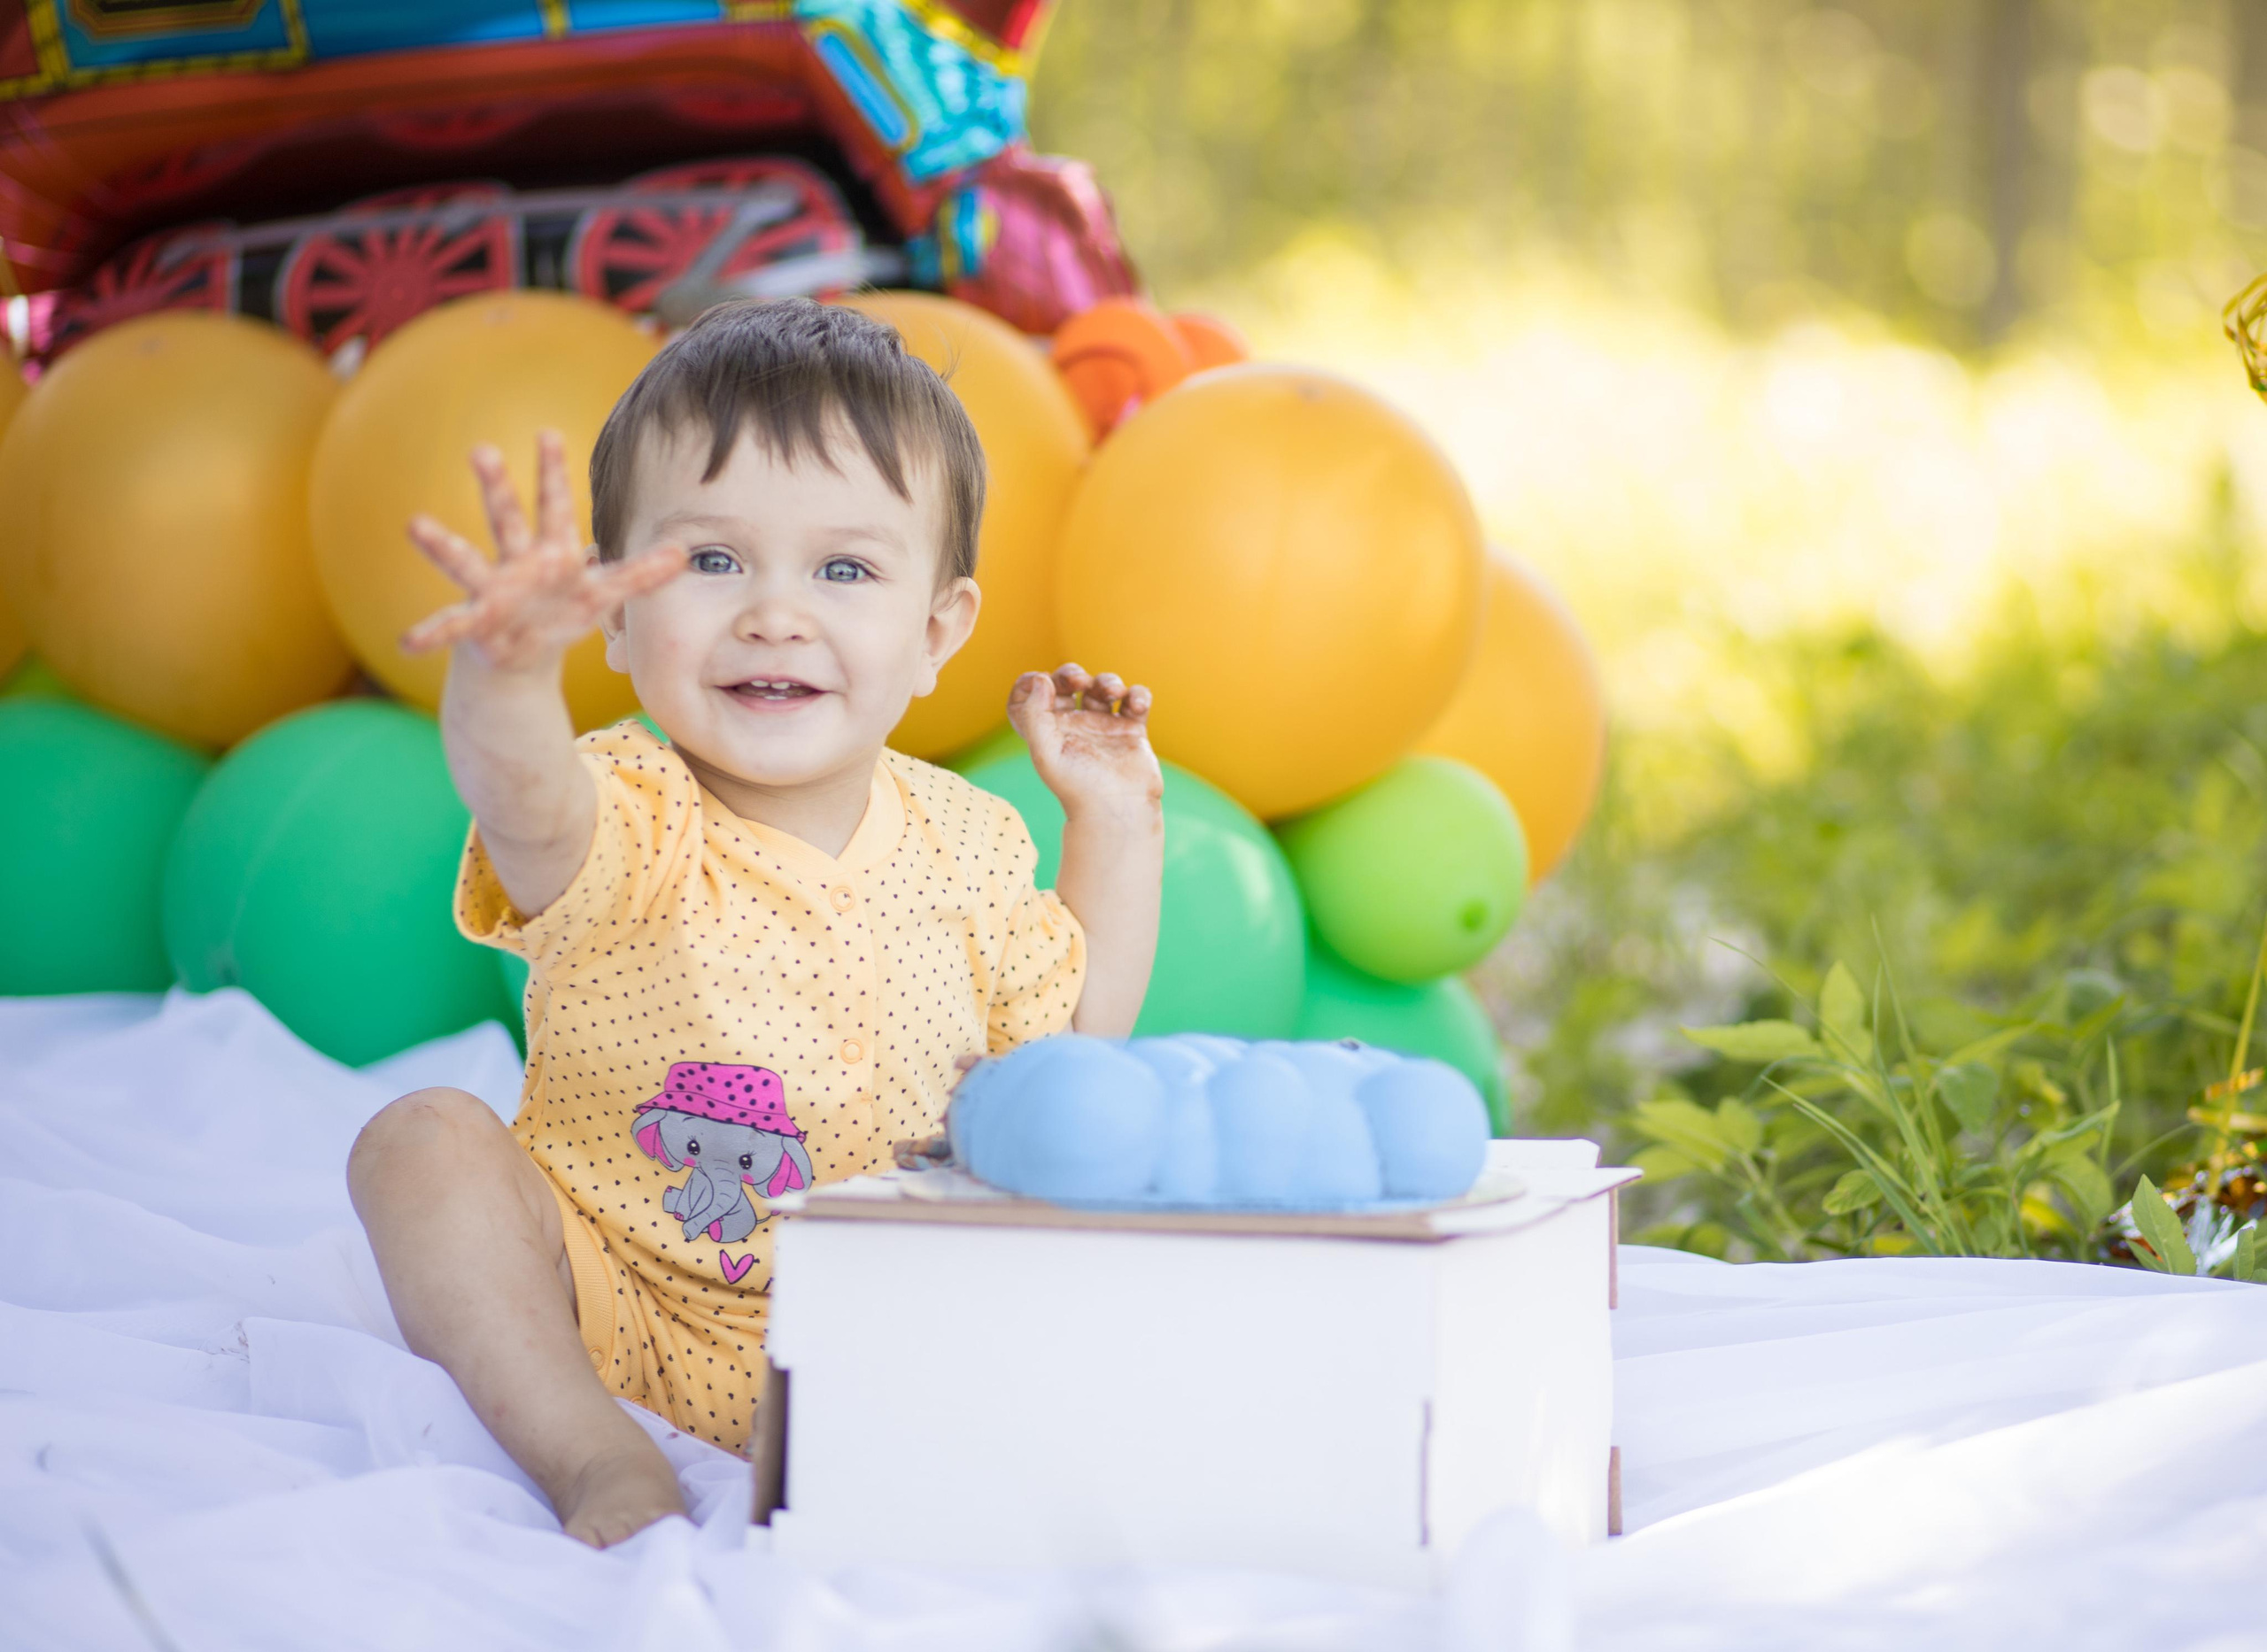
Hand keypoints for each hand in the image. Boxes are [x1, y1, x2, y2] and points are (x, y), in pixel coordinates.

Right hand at [399, 431, 687, 670]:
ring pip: (465, 561)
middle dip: (495, 486)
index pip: (555, 504)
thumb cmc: (563, 610)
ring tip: (416, 525)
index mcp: (552, 550)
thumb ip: (640, 575)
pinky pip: (449, 625)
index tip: (547, 433)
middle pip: (506, 517)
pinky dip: (429, 632)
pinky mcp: (476, 624)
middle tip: (480, 450)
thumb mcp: (604, 594)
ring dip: (442, 544)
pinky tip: (408, 642)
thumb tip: (683, 554)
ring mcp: (492, 590)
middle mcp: (517, 561)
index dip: (553, 471)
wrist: (523, 652)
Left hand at [1008, 663, 1162, 822]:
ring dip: (1108, 680)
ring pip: (1104, 687)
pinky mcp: (1132, 731)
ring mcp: (1105, 727)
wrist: (1118, 809)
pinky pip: (1136, 700)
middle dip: (1072, 674)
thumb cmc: (1077, 787)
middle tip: (1079, 681)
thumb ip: (1035, 713)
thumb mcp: (1044, 751)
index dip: (1030, 684)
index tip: (1041, 681)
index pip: (1032, 698)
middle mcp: (1075, 726)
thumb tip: (1040, 679)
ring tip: (1112, 692)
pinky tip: (1136, 704)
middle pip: (1068, 685)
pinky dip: (1138, 695)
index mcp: (1049, 731)